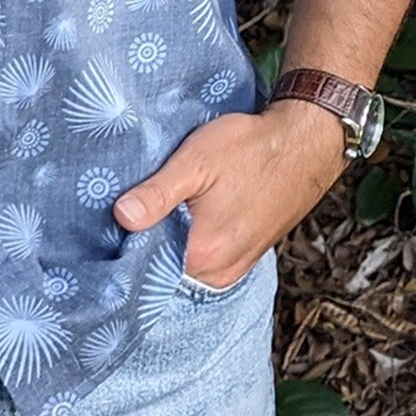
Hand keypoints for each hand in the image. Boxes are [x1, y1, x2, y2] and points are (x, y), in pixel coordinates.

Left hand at [112, 100, 351, 287]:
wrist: (303, 144)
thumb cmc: (250, 148)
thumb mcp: (194, 162)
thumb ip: (156, 194)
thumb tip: (120, 217)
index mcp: (203, 254)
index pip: (146, 268)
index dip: (125, 245)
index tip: (111, 224)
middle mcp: (220, 272)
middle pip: (166, 269)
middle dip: (147, 244)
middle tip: (132, 211)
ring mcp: (236, 266)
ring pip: (186, 265)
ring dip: (171, 242)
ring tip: (160, 210)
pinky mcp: (246, 256)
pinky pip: (207, 259)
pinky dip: (192, 243)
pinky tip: (187, 216)